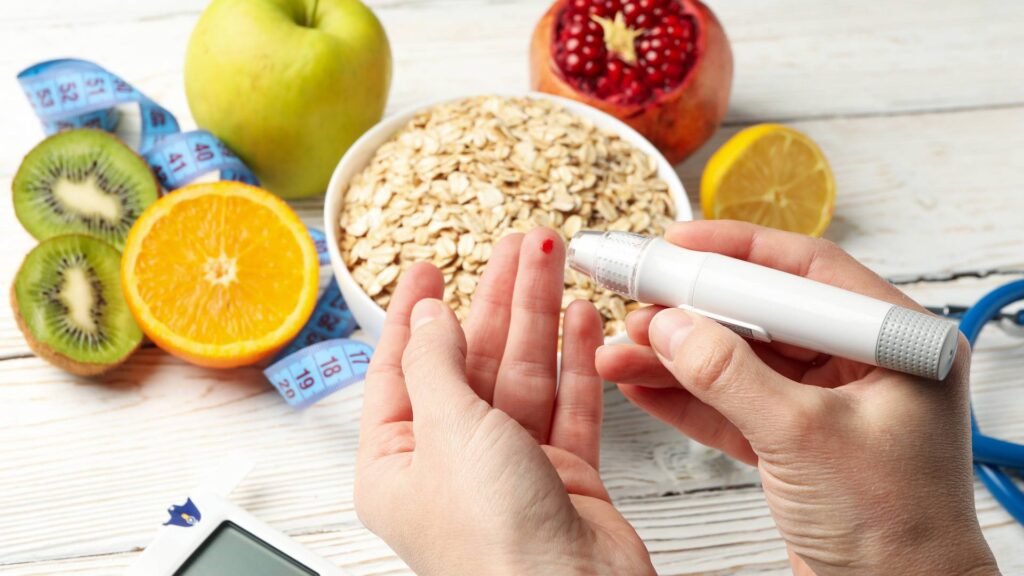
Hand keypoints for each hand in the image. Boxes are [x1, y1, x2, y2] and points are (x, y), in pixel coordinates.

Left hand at [355, 228, 653, 575]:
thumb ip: (437, 364)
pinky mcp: (564, 476)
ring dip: (541, 316)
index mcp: (399, 461)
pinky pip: (568, 405)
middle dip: (495, 298)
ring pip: (525, 374)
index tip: (429, 266)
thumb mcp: (447, 430)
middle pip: (472, 360)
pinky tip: (583, 320)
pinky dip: (577, 362)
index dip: (416, 311)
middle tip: (516, 245)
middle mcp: (453, 463)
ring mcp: (511, 468)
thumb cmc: (492, 541)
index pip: (400, 367)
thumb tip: (430, 316)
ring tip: (554, 259)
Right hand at [596, 221, 999, 575]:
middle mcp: (864, 363)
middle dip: (692, 310)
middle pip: (761, 313)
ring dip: (676, 355)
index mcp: (896, 342)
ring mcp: (826, 401)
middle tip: (635, 298)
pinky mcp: (794, 439)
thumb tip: (670, 326)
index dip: (735, 252)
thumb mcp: (804, 439)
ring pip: (739, 359)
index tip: (677, 243)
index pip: (806, 272)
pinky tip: (640, 384)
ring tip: (620, 350)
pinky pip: (731, 402)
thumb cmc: (894, 532)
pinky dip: (685, 396)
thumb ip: (730, 377)